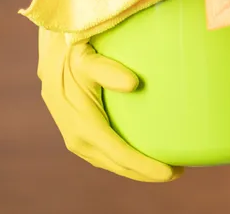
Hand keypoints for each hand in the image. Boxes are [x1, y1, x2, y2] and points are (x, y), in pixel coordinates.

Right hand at [36, 28, 180, 182]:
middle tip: (178, 172)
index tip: (171, 172)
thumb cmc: (75, 56)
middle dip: (146, 172)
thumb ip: (109, 70)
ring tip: (164, 168)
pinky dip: (123, 160)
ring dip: (135, 169)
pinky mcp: (78, 135)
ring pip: (110, 163)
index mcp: (83, 126)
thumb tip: (133, 83)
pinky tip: (141, 155)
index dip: (146, 166)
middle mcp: (78, 139)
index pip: (120, 154)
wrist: (51, 57)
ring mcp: (76, 139)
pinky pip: (104, 155)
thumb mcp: (89, 59)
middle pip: (117, 165)